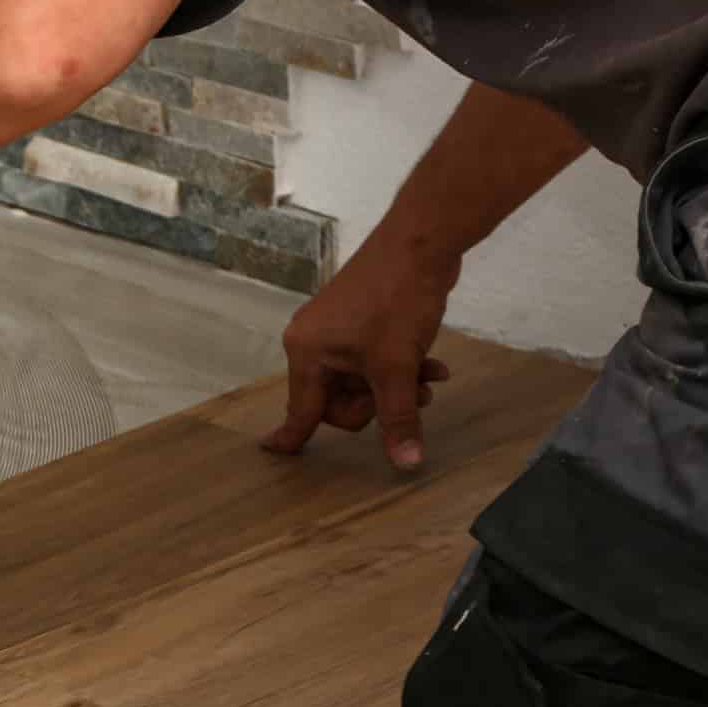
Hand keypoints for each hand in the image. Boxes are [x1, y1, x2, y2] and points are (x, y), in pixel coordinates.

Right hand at [263, 235, 457, 468]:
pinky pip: (374, 358)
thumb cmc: (397, 302)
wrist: (421, 240)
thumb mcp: (397, 366)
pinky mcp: (360, 318)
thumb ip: (398, 418)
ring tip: (431, 382)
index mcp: (306, 353)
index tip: (273, 453)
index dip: (290, 436)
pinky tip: (434, 365)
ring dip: (397, 386)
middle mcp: (313, 342)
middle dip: (378, 404)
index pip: (301, 410)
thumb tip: (405, 465)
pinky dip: (400, 365)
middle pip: (338, 399)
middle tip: (412, 397)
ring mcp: (337, 329)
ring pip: (363, 379)